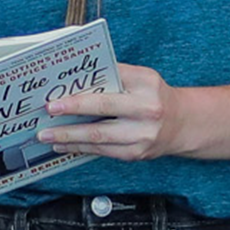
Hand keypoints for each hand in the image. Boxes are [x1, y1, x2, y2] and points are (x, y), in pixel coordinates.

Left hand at [39, 63, 189, 161]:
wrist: (182, 124)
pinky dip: (80, 148)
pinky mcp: (135, 153)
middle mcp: (146, 108)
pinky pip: (102, 151)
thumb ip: (114, 76)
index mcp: (146, 83)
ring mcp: (142, 134)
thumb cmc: (154, 97)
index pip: (110, 79)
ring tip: (47, 134)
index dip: (85, 85)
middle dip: (72, 109)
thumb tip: (75, 79)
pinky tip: (64, 144)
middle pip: (103, 108)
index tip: (60, 90)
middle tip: (50, 110)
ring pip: (99, 136)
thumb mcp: (141, 79)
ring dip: (69, 135)